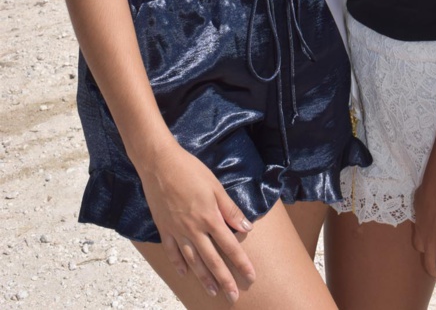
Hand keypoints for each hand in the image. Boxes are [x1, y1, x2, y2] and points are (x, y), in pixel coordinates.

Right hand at [138, 140, 255, 303]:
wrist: (159, 164)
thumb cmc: (190, 170)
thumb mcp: (215, 186)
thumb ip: (230, 209)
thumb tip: (246, 227)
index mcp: (209, 218)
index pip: (230, 246)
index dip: (241, 263)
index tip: (250, 277)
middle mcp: (194, 229)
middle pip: (212, 260)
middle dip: (224, 280)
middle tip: (233, 296)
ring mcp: (177, 231)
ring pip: (192, 261)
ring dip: (203, 278)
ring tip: (212, 291)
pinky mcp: (164, 228)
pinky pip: (172, 251)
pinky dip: (179, 264)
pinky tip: (185, 273)